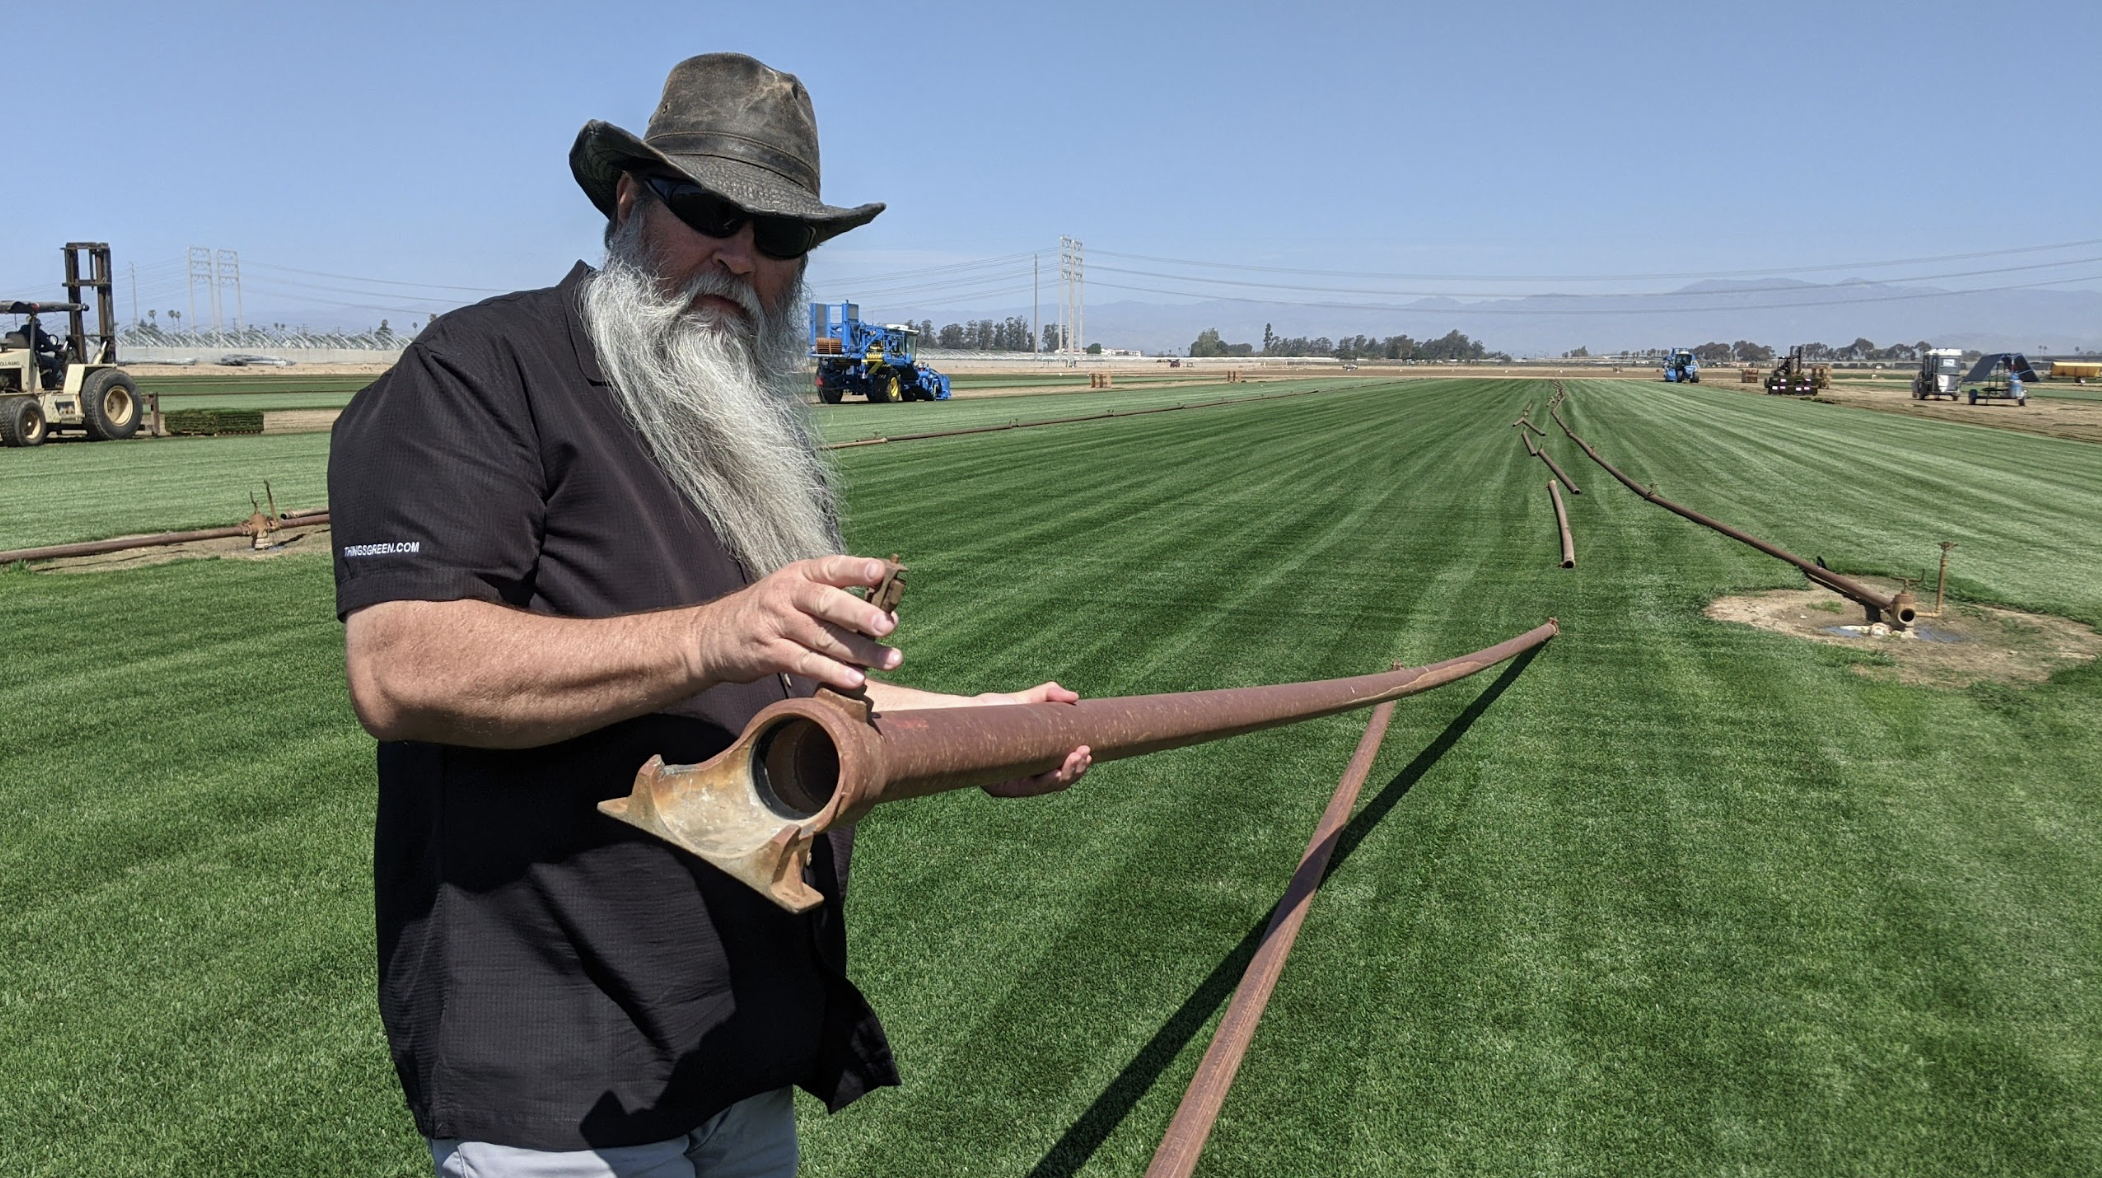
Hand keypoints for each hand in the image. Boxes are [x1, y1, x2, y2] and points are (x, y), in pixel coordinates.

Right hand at [689, 555, 900, 691]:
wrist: (711, 636)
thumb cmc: (768, 612)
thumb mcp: (793, 591)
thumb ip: (832, 596)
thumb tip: (886, 612)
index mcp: (799, 574)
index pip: (831, 567)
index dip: (856, 569)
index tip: (881, 572)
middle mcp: (788, 595)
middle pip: (827, 603)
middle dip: (860, 614)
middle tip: (888, 626)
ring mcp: (776, 624)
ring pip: (822, 637)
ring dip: (859, 651)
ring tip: (890, 661)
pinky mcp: (768, 653)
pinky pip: (805, 663)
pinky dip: (832, 672)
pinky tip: (855, 679)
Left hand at [970, 681, 1092, 797]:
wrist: (966, 714)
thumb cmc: (993, 709)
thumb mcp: (1026, 700)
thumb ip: (1049, 694)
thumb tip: (1075, 697)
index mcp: (1033, 762)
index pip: (1060, 770)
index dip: (1078, 767)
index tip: (1089, 752)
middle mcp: (1023, 777)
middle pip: (1058, 782)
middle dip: (1075, 770)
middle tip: (1085, 753)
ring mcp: (1012, 785)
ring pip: (1047, 788)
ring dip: (1066, 776)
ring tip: (1076, 758)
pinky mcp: (999, 788)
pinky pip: (1028, 789)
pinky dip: (1046, 783)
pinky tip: (1057, 774)